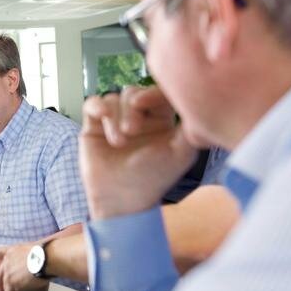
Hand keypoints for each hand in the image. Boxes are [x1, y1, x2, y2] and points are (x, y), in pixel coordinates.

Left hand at [0, 244, 45, 290]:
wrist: (44, 258)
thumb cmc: (44, 252)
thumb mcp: (34, 250)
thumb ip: (31, 257)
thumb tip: (37, 263)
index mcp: (12, 251)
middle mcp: (7, 261)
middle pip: (0, 275)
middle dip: (0, 285)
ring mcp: (8, 272)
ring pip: (5, 287)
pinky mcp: (11, 283)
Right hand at [80, 86, 196, 218]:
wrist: (122, 197)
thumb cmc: (153, 178)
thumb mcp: (181, 154)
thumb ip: (191, 128)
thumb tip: (197, 103)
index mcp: (161, 118)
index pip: (157, 93)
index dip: (150, 92)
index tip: (142, 102)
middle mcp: (138, 115)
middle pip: (133, 92)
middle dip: (130, 109)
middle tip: (131, 132)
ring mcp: (115, 119)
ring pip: (113, 98)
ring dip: (114, 118)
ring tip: (118, 143)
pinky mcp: (94, 125)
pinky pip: (93, 103)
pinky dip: (97, 106)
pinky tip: (100, 117)